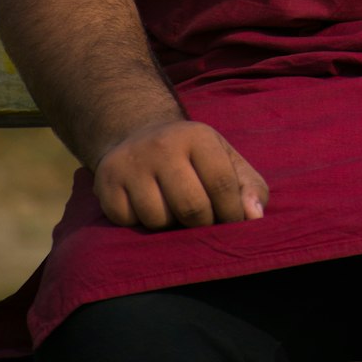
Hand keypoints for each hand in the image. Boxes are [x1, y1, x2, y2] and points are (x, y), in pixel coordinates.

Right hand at [93, 119, 269, 229]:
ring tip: (173, 209)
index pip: (221, 183)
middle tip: (203, 223)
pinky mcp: (106, 183)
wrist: (137, 135)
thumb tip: (254, 216)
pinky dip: (141, 224)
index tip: (232, 222)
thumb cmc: (192, 156)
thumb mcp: (225, 159)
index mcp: (197, 136)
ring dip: (171, 226)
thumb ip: (249, 186)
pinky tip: (145, 205)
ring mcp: (131, 163)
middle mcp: (162, 145)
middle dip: (203, 225)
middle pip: (191, 207)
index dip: (232, 212)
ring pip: (159, 220)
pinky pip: (130, 223)